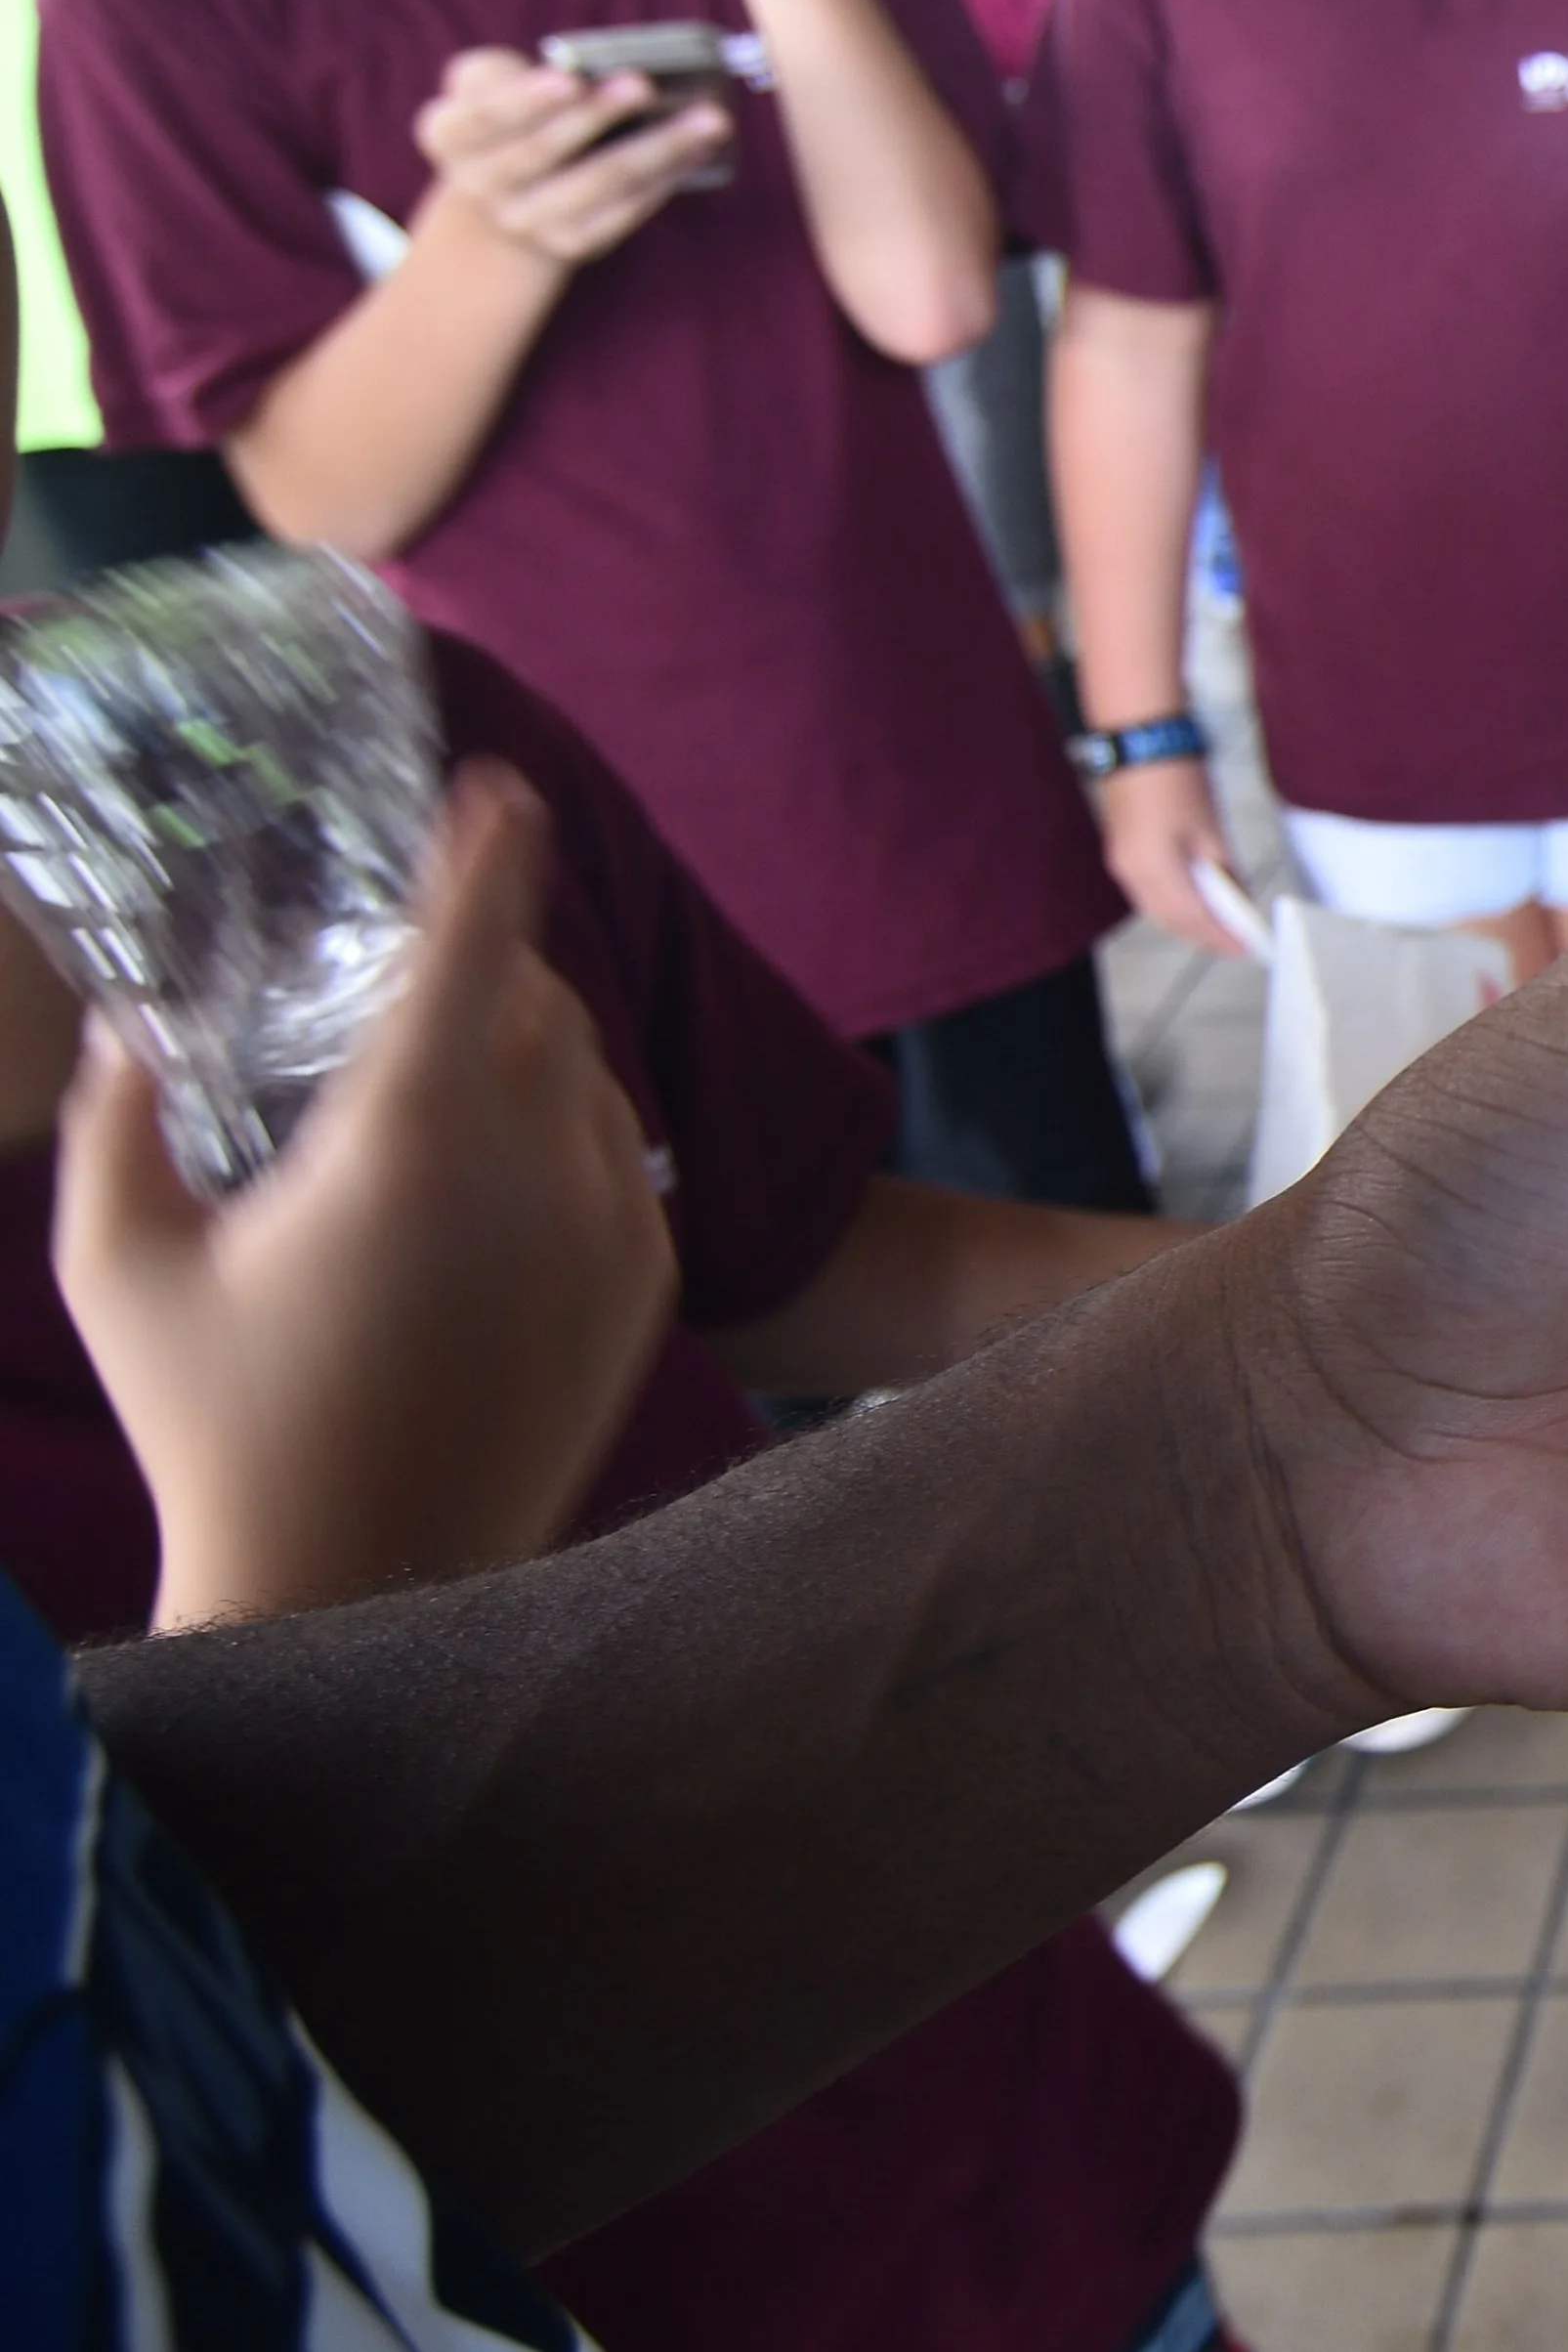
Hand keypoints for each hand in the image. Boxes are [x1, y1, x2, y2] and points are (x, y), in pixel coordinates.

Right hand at [58, 768, 677, 1630]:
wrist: (359, 1579)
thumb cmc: (217, 1425)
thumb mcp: (120, 1266)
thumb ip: (115, 1125)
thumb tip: (128, 1030)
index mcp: (403, 1142)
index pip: (468, 949)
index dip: (488, 855)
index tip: (500, 792)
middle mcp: (530, 1169)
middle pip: (537, 999)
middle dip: (487, 967)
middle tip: (416, 985)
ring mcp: (607, 1228)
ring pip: (590, 1076)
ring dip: (529, 1053)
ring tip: (443, 1098)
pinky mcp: (650, 1287)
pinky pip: (623, 1160)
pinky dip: (569, 1141)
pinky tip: (496, 1188)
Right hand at [414, 48, 730, 269]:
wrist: (502, 202)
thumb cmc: (505, 121)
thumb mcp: (484, 86)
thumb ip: (504, 70)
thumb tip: (572, 69)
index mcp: (447, 134)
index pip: (485, 116)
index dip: (525, 100)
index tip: (569, 79)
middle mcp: (480, 184)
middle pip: (544, 150)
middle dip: (597, 115)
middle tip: (644, 84)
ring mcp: (526, 221)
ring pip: (598, 183)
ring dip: (657, 149)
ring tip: (706, 118)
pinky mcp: (573, 245)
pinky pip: (625, 212)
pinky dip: (665, 180)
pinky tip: (698, 151)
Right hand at [1098, 758, 1253, 958]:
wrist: (1140, 740)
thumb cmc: (1178, 776)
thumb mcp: (1211, 827)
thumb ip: (1225, 870)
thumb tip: (1240, 900)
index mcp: (1155, 866)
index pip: (1193, 917)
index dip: (1222, 937)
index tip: (1247, 948)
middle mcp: (1132, 872)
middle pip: (1172, 920)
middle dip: (1205, 936)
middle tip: (1237, 944)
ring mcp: (1121, 864)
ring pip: (1157, 910)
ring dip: (1188, 923)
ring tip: (1220, 929)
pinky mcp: (1120, 853)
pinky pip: (1147, 893)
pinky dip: (1173, 904)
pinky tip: (1195, 903)